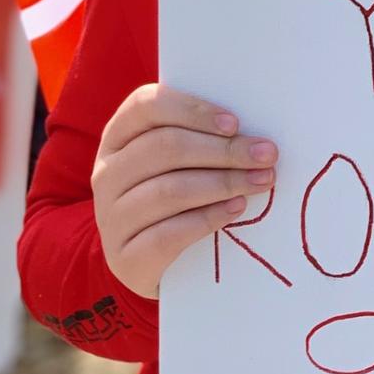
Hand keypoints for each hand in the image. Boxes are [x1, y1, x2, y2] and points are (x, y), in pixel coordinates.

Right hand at [92, 83, 277, 298]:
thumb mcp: (178, 164)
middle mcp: (107, 172)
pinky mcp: (124, 257)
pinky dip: (207, 218)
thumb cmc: (175, 199)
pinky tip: (236, 209)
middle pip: (164, 148)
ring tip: (260, 181)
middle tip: (266, 155)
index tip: (235, 124)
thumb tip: (252, 131)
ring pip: (168, 190)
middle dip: (223, 150)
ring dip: (223, 183)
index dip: (192, 111)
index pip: (147, 107)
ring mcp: (111, 217)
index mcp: (118, 136)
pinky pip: (167, 234)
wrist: (153, 266)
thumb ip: (202, 139)